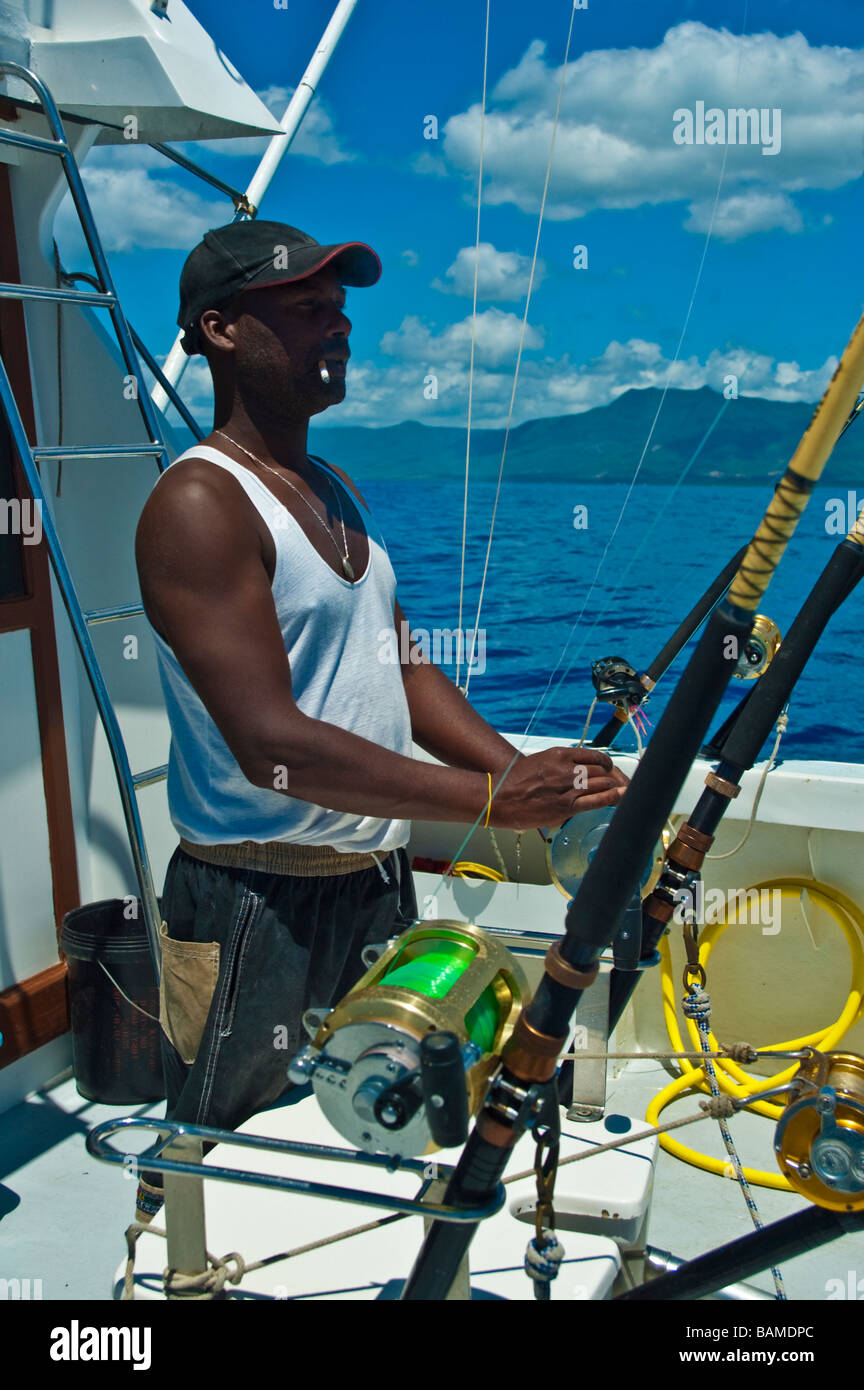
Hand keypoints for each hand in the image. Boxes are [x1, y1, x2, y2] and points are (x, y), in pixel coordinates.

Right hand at [489, 747, 627, 829]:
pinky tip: (620, 798)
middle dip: (616, 777)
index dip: (608, 764)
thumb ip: (560, 765)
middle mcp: (565, 768)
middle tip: (623, 784)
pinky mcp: (566, 806)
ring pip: (602, 784)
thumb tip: (578, 771)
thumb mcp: (540, 762)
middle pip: (602, 770)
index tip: (611, 769)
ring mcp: (566, 787)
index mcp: (559, 754)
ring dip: (616, 788)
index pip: (594, 756)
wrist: (499, 797)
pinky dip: (611, 798)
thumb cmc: (516, 780)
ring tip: (624, 792)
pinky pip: (596, 800)